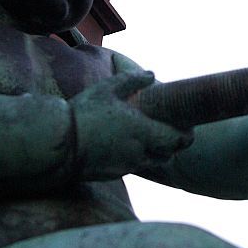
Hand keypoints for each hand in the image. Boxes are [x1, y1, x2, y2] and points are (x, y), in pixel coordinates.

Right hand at [71, 71, 193, 179]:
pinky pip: (134, 166)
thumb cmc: (84, 113)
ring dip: (156, 152)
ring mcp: (127, 165)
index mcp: (142, 130)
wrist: (59, 145)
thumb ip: (132, 80)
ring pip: (152, 162)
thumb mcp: (107, 89)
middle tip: (172, 132)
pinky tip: (126, 145)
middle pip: (169, 154)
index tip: (188, 127)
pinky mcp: (114, 173)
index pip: (178, 139)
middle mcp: (139, 151)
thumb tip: (151, 74)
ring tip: (150, 138)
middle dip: (174, 145)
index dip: (187, 134)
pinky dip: (137, 157)